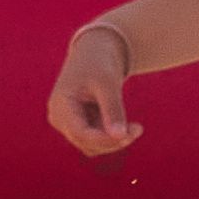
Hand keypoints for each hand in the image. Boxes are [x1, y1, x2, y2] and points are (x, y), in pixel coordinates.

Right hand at [48, 22, 143, 157]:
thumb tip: (120, 136)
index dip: (104, 139)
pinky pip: (97, 140)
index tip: (129, 135)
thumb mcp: (107, 83)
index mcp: (61, 105)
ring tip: (136, 127)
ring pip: (92, 146)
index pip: (80, 133)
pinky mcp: (79, 126)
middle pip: (86, 143)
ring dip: (114, 141)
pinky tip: (129, 126)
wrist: (95, 52)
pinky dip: (113, 136)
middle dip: (112, 141)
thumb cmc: (99, 63)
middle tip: (138, 129)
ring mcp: (68, 124)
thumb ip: (113, 109)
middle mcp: (60, 118)